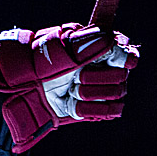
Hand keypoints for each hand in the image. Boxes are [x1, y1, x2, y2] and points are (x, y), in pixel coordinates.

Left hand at [0, 23, 138, 153]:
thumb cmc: (44, 63)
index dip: (126, 58)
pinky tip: (72, 102)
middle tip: (75, 76)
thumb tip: (121, 49)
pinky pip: (110, 111)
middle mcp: (106, 69)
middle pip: (122, 76)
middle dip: (96, 78)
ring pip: (117, 94)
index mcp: (100, 50)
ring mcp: (103, 89)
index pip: (128, 53)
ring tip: (70, 89)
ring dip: (89, 93)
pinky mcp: (98, 109)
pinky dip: (88, 108)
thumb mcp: (66, 48)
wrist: (28, 89)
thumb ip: (96, 44)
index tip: (120, 61)